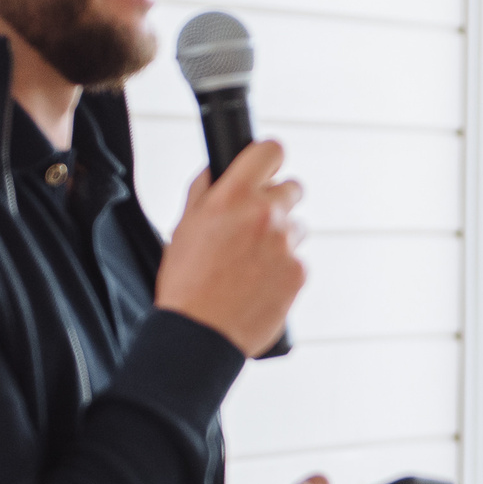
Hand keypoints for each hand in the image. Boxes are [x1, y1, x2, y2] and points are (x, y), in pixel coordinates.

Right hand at [154, 140, 304, 355]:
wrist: (200, 333)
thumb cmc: (186, 283)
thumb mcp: (183, 226)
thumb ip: (205, 192)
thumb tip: (217, 172)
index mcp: (233, 196)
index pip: (270, 150)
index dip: (268, 158)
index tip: (266, 166)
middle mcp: (265, 214)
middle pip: (292, 188)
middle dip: (277, 201)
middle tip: (255, 224)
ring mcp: (286, 244)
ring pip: (296, 227)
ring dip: (281, 238)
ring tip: (251, 262)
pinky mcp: (299, 272)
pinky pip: (297, 260)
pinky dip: (283, 269)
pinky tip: (259, 283)